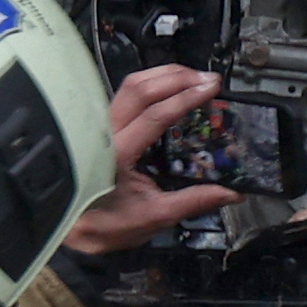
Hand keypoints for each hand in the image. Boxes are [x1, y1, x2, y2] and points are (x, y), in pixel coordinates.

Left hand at [64, 65, 234, 255]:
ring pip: (131, 85)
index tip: (211, 88)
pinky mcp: (105, 126)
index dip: (185, 98)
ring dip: (165, 75)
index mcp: (118, 154)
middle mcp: (107, 133)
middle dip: (178, 77)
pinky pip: (127, 94)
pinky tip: (172, 87)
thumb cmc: (109, 223)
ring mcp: (103, 126)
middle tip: (208, 79)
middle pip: (140, 89)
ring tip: (194, 77)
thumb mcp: (154, 217)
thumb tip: (232, 193)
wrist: (74, 231)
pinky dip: (153, 84)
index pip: (155, 115)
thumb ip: (193, 201)